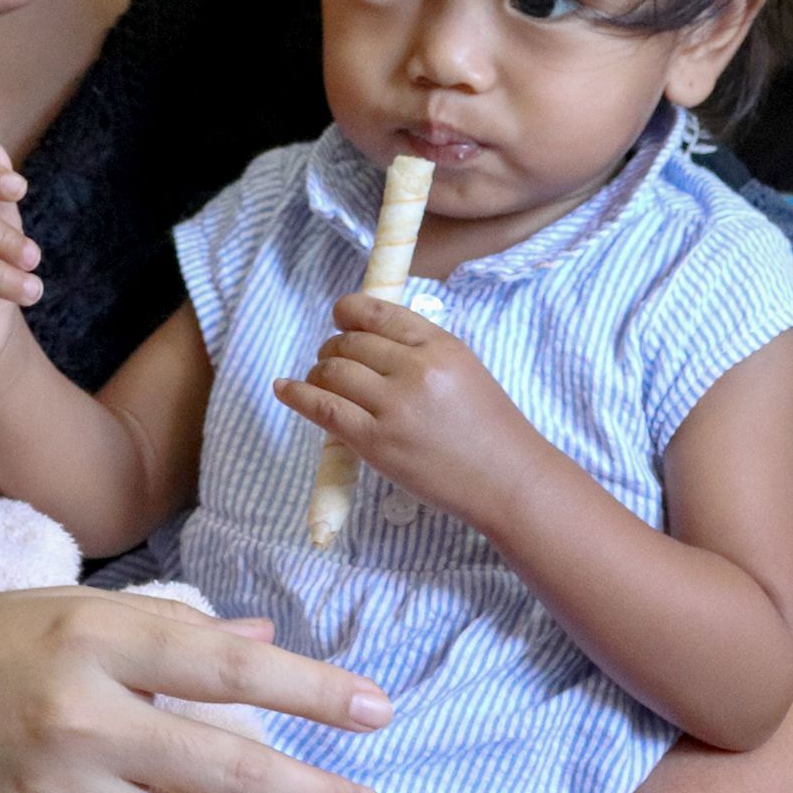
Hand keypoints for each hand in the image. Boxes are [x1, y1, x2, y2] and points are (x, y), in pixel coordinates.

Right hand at [0, 587, 390, 792]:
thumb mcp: (54, 612)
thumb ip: (159, 632)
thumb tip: (254, 637)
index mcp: (87, 633)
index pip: (223, 661)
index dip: (309, 687)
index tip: (375, 706)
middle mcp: (80, 711)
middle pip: (224, 763)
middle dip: (310, 789)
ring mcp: (58, 786)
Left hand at [273, 293, 552, 531]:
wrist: (507, 481)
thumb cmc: (491, 429)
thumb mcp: (464, 369)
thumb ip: (421, 350)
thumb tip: (369, 336)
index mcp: (440, 346)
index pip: (378, 313)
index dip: (348, 311)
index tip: (339, 316)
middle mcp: (414, 370)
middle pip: (350, 343)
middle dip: (334, 348)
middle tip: (334, 362)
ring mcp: (393, 407)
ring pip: (332, 371)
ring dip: (318, 373)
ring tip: (321, 381)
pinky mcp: (375, 442)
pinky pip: (322, 408)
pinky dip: (297, 394)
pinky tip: (285, 388)